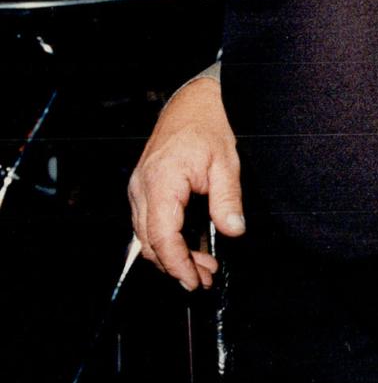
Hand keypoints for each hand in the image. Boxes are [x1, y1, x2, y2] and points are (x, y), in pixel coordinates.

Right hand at [127, 77, 244, 290]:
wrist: (192, 102)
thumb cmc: (207, 125)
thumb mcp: (226, 162)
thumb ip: (228, 199)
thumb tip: (234, 230)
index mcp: (161, 182)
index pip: (162, 236)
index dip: (177, 264)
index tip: (194, 280)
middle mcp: (142, 188)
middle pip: (151, 242)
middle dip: (177, 266)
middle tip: (205, 279)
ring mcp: (139, 189)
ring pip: (147, 236)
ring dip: (172, 255)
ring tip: (202, 267)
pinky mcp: (143, 189)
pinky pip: (149, 223)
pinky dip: (167, 239)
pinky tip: (189, 247)